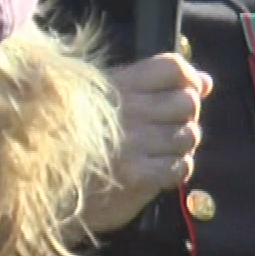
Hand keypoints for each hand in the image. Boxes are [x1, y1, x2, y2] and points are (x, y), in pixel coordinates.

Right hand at [83, 53, 213, 232]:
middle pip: (187, 102)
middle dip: (186, 117)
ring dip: (180, 146)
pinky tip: (156, 171)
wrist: (48, 187)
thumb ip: (154, 87)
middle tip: (168, 128)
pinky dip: (174, 170)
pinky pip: (180, 167)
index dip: (190, 79)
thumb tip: (206, 82)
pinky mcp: (137, 175)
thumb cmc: (77, 140)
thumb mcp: (103, 99)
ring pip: (188, 136)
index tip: (190, 91)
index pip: (172, 68)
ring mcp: (133, 143)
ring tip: (157, 152)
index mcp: (117, 85)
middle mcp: (127, 110)